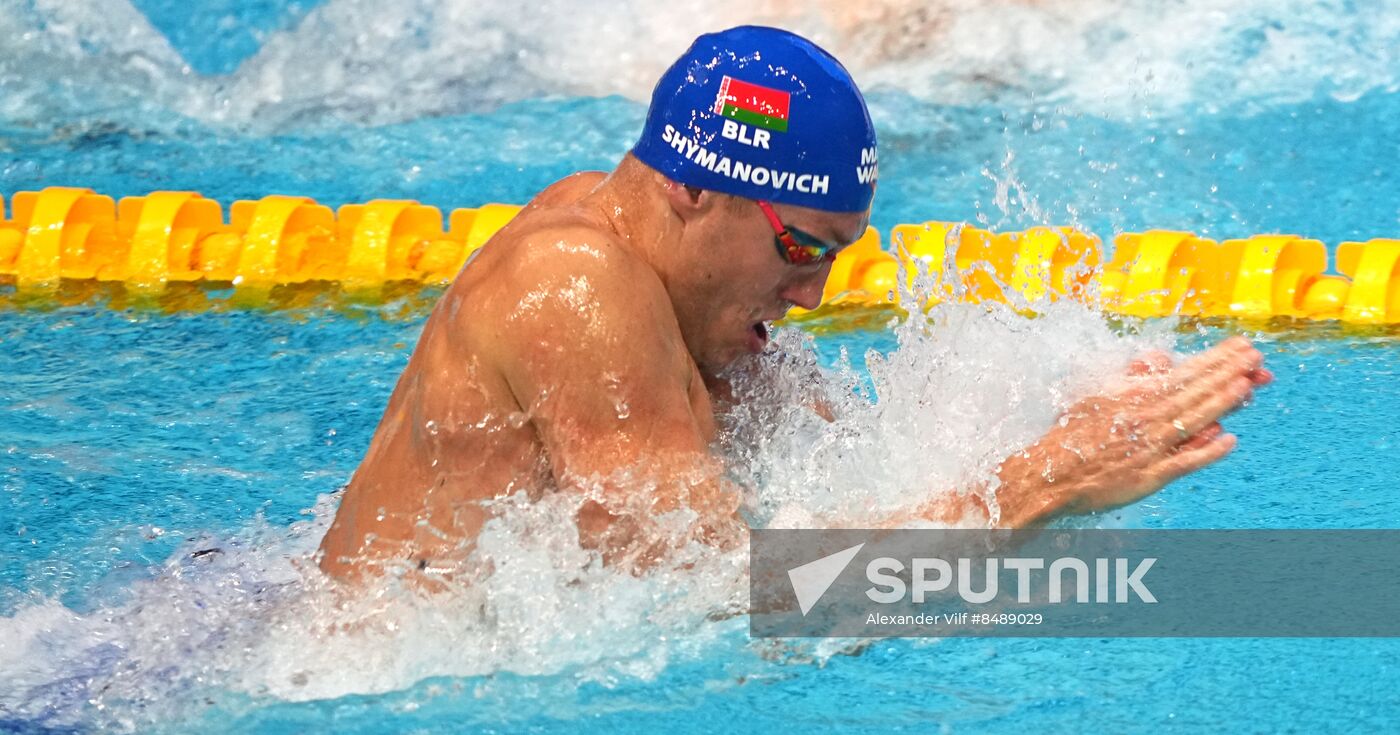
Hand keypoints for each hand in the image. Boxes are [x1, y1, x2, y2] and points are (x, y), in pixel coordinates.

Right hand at [993, 336, 1270, 525]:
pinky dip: (1206, 451)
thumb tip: (1163, 358)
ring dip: (1222, 401)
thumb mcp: (1099, 393)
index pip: (1184, 372)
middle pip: (1194, 391)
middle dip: (1228, 372)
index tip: (1241, 346)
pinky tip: (1229, 439)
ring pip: (1193, 419)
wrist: (1051, 473)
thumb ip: (1134, 376)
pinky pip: (1183, 461)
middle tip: (1256, 356)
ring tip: (1249, 384)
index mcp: (1134, 396)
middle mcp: (1145, 418)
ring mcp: (1149, 448)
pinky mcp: (1149, 476)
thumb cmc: (1074, 433)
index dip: (1215, 359)